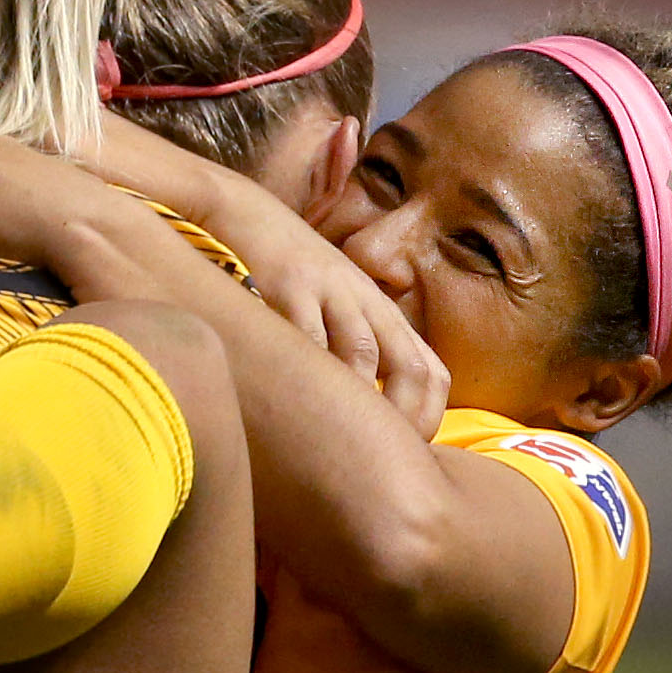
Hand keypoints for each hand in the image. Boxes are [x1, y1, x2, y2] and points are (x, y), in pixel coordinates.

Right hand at [85, 115, 448, 435]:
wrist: (241, 212)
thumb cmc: (281, 270)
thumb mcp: (328, 305)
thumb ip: (347, 351)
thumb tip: (355, 417)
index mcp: (379, 311)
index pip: (430, 371)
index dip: (426, 418)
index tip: (401, 452)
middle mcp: (365, 301)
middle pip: (411, 366)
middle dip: (402, 420)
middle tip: (377, 459)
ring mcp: (328, 290)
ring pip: (362, 354)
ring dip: (356, 401)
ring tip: (338, 440)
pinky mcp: (287, 283)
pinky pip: (305, 335)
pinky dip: (306, 372)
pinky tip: (293, 402)